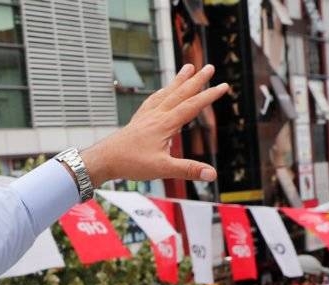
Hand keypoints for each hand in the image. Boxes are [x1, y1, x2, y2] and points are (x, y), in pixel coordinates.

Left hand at [81, 64, 227, 185]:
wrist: (104, 159)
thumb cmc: (131, 164)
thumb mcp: (163, 169)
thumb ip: (188, 170)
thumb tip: (213, 174)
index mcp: (165, 124)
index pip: (192, 106)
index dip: (209, 96)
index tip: (224, 85)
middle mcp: (156, 115)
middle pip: (180, 93)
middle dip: (197, 80)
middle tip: (210, 67)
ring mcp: (146, 116)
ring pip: (166, 93)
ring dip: (179, 81)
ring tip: (188, 67)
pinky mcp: (138, 120)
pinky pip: (153, 101)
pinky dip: (162, 93)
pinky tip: (163, 91)